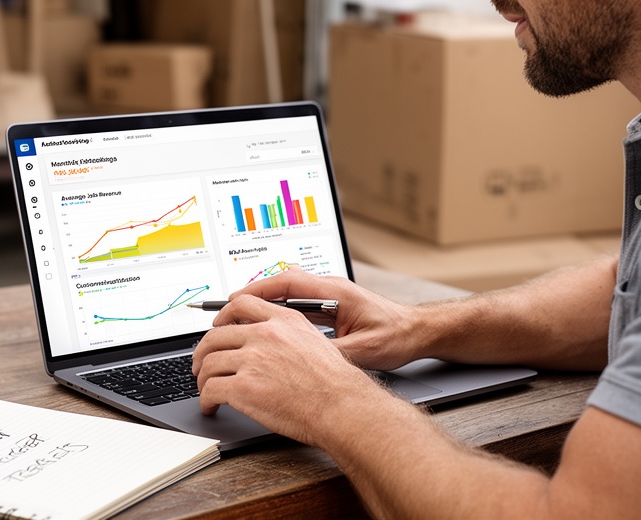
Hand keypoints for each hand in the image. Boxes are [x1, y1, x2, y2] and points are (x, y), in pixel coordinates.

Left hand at [191, 294, 385, 445]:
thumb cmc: (334, 383)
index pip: (240, 304)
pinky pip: (211, 390)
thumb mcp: (314, 342)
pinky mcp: (244, 387)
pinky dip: (206, 400)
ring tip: (205, 390)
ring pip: (208, 363)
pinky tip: (211, 407)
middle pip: (215, 336)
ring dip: (202, 379)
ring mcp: (253, 360)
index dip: (221, 316)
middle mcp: (266, 335)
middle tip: (201, 365)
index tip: (215, 328)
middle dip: (202, 353)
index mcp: (283, 321)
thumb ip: (287, 334)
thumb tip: (265, 340)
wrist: (341, 406)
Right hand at [228, 267, 422, 369]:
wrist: (416, 332)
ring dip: (262, 304)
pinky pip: (296, 303)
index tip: (235, 301)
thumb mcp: (363, 351)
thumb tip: (303, 359)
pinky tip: (263, 328)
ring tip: (236, 322)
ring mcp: (329, 295)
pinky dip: (276, 311)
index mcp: (336, 292)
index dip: (258, 290)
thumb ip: (331, 353)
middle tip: (224, 314)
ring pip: (286, 294)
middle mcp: (329, 288)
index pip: (289, 282)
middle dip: (251, 297)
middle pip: (281, 284)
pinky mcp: (330, 306)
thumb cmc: (395, 337)